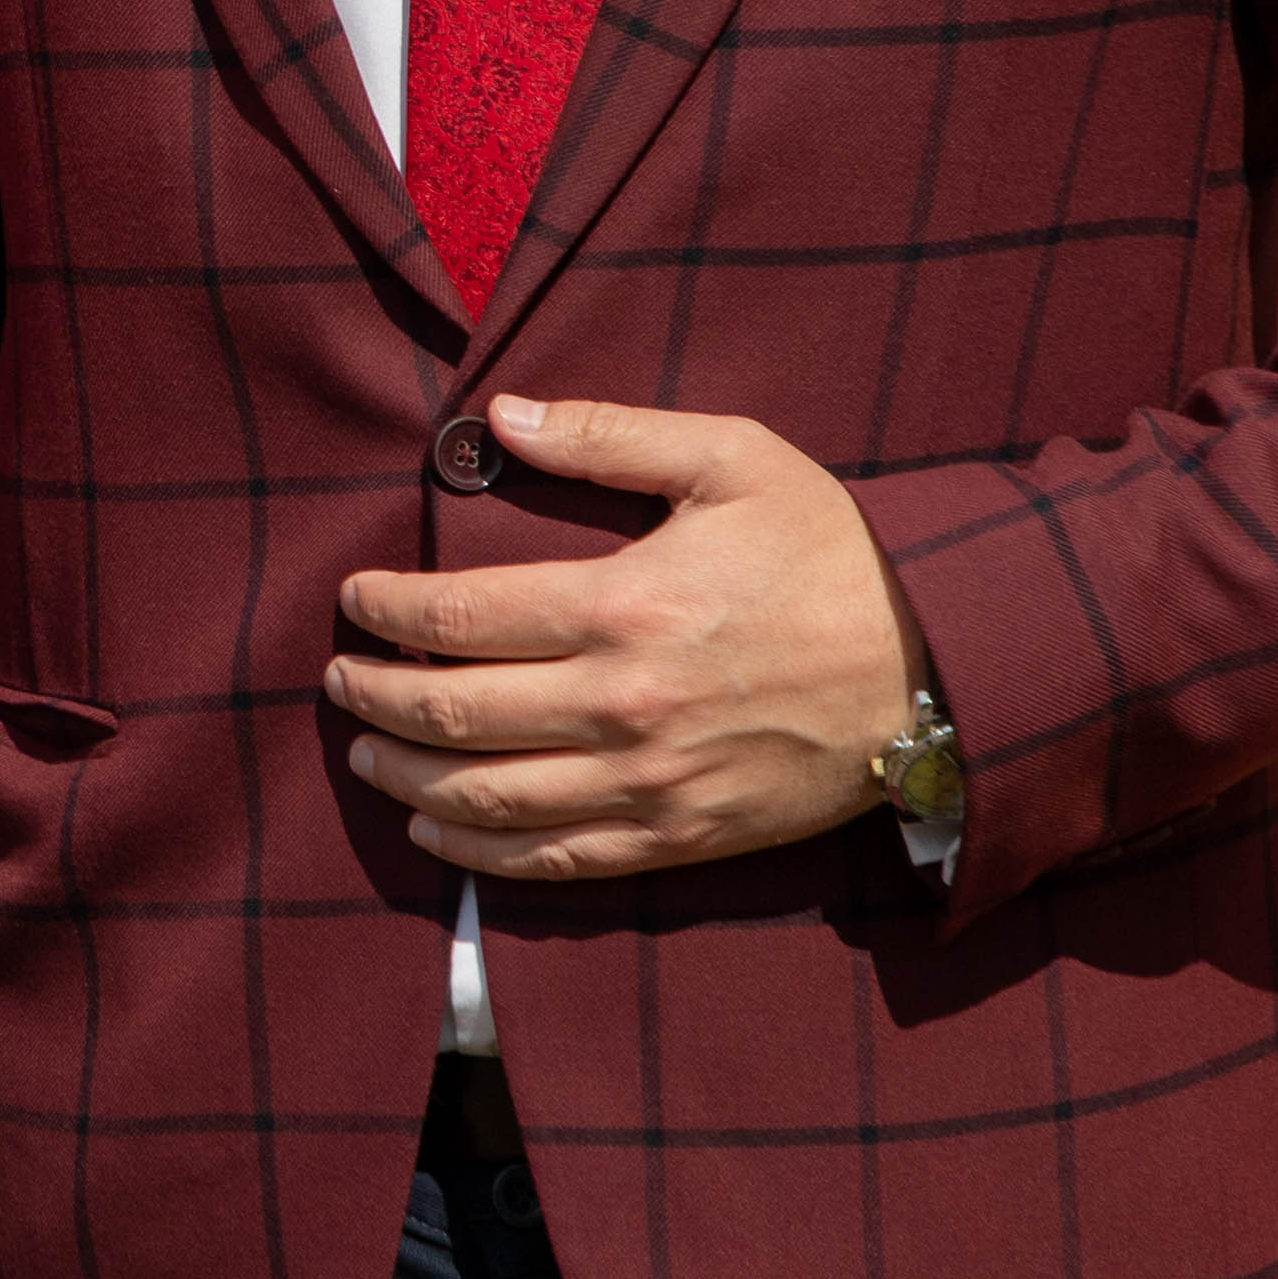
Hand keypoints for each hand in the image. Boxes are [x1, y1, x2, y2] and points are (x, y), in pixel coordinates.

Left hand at [326, 392, 926, 878]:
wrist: (940, 665)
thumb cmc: (833, 552)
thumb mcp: (733, 459)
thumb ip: (611, 434)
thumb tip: (502, 416)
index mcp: (624, 606)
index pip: (458, 617)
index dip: (385, 610)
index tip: (351, 601)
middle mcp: (623, 706)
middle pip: (452, 716)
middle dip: (373, 698)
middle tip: (336, 680)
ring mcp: (650, 784)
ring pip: (488, 799)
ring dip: (406, 781)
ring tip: (365, 755)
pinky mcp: (682, 838)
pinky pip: (557, 862)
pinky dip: (480, 855)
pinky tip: (437, 833)